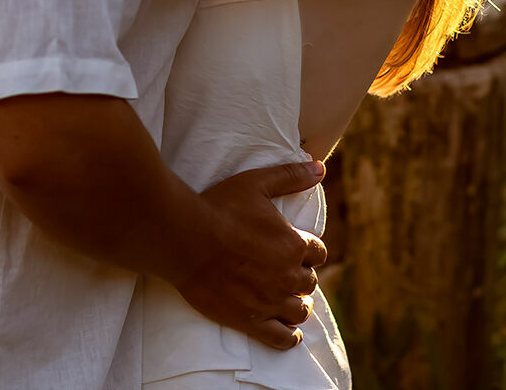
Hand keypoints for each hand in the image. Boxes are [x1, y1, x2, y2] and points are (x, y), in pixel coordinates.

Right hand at [174, 159, 328, 349]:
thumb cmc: (220, 207)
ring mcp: (270, 300)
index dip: (308, 251)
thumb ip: (291, 176)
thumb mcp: (257, 183)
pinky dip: (288, 337)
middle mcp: (288, 275)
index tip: (296, 251)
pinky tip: (288, 334)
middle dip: (300, 277)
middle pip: (309, 282)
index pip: (318, 253)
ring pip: (299, 311)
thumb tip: (320, 168)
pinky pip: (280, 338)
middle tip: (285, 274)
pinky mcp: (250, 320)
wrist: (185, 239)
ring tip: (289, 302)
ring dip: (297, 306)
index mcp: (294, 243)